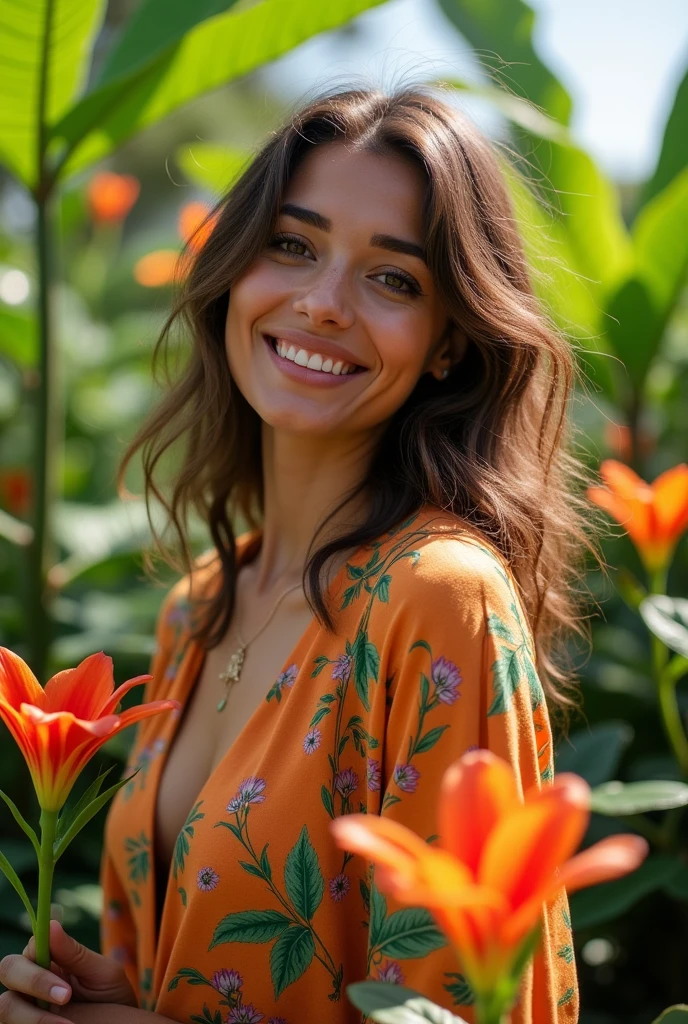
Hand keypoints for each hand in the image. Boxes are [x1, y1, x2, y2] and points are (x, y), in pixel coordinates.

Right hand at [0, 919, 136, 1021]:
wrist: (118, 1023)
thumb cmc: (111, 995)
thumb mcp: (103, 974)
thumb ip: (76, 953)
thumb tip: (50, 923)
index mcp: (48, 959)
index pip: (28, 949)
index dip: (41, 963)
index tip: (65, 986)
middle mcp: (29, 982)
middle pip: (8, 971)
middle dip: (33, 983)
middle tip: (65, 999)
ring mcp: (23, 1007)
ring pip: (5, 1006)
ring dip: (32, 1017)